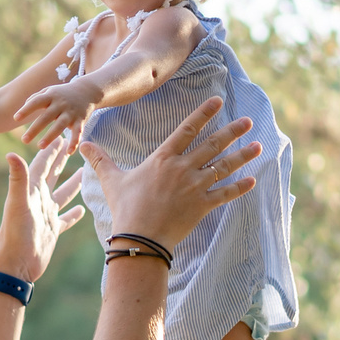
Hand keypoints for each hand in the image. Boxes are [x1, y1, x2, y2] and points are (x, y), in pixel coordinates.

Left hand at [0, 135, 87, 283]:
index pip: (42, 164)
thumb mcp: (18, 203)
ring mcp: (45, 216)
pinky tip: (81, 210)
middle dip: (61, 160)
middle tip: (72, 145)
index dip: (51, 150)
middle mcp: (39, 200)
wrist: (15, 265)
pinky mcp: (52, 231)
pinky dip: (73, 213)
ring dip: (72, 184)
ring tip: (83, 172)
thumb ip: (18, 178)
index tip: (61, 135)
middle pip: (52, 175)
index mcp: (31, 190)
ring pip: (61, 195)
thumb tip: (11, 152)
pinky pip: (65, 219)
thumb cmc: (15, 234)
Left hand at [14, 77, 101, 148]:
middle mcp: (60, 104)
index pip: (36, 102)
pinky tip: (69, 152)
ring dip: (50, 137)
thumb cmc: (62, 93)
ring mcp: (71, 113)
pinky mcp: (80, 121)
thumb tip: (23, 108)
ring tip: (40, 147)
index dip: (26, 110)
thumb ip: (35, 98)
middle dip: (35, 129)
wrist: (87, 91)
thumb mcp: (49, 91)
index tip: (15, 118)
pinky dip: (74, 142)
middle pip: (46, 117)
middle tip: (23, 141)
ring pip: (59, 126)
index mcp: (50, 96)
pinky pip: (77, 133)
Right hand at [81, 96, 258, 251]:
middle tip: (248, 121)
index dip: (203, 114)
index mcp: (163, 159)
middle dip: (232, 132)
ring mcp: (194, 187)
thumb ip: (100, 160)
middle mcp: (182, 169)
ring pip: (223, 167)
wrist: (139, 238)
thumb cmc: (126, 209)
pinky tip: (252, 180)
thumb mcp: (112, 181)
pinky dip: (239, 188)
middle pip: (212, 145)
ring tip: (258, 145)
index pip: (187, 129)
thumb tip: (82, 145)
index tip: (218, 101)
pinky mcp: (202, 206)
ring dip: (242, 156)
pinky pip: (225, 195)